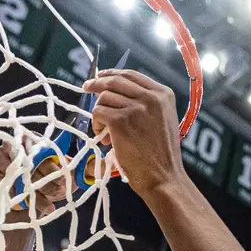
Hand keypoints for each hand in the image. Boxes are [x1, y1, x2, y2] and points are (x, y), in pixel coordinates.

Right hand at [0, 139, 69, 221]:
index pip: (42, 152)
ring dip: (30, 193)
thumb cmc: (44, 180)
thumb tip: (87, 171)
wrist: (24, 197)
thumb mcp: (61, 174)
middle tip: (58, 195)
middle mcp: (13, 143)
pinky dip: (12, 195)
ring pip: (15, 174)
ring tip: (46, 206)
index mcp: (31, 140)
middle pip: (28, 163)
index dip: (53, 169)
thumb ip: (72, 170)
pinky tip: (22, 205)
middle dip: (45, 183)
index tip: (64, 183)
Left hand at [83, 69, 186, 199]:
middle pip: (114, 81)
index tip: (101, 76)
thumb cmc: (161, 155)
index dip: (112, 74)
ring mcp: (136, 108)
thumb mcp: (163, 120)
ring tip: (104, 130)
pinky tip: (104, 137)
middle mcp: (151, 97)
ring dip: (99, 113)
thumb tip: (115, 93)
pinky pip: (98, 112)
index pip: (131, 75)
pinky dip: (96, 124)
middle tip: (86, 88)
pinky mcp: (120, 121)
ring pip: (103, 98)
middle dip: (96, 84)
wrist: (164, 176)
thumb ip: (146, 104)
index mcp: (163, 95)